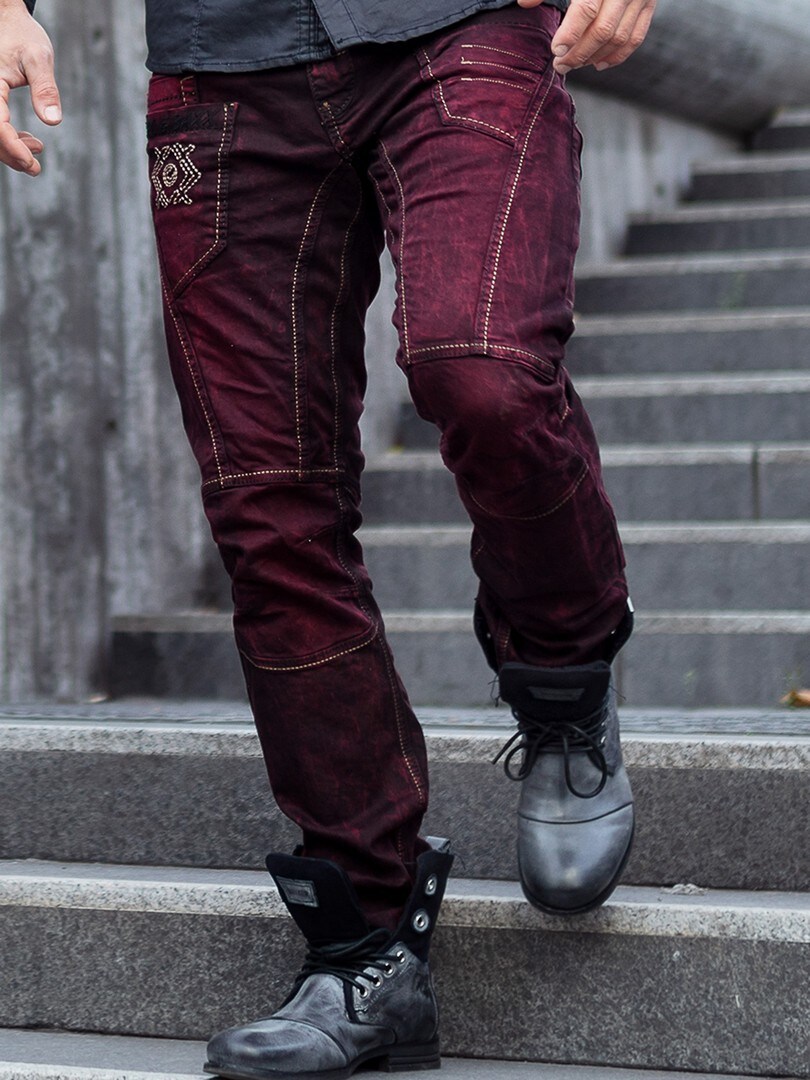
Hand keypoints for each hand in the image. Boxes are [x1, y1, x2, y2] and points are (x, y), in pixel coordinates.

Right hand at [0, 0, 60, 175]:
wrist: (8, 20)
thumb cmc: (22, 35)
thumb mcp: (38, 58)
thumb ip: (45, 88)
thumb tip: (53, 120)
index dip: (12, 148)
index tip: (32, 163)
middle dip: (12, 156)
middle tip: (36, 168)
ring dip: (12, 149)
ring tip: (38, 150)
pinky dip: (10, 138)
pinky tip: (30, 141)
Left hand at [518, 0, 656, 73]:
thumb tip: (523, 4)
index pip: (586, 10)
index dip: (570, 34)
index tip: (556, 50)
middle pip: (603, 30)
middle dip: (579, 53)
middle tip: (560, 65)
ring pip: (619, 38)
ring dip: (595, 57)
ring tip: (575, 64)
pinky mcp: (650, 3)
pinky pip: (635, 37)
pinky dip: (617, 55)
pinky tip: (598, 63)